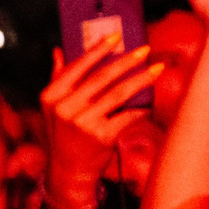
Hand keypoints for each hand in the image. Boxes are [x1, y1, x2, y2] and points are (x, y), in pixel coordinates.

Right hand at [38, 42, 156, 205]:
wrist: (67, 171)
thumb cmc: (63, 135)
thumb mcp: (52, 108)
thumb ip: (57, 78)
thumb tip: (59, 50)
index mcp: (51, 96)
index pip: (77, 66)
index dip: (98, 49)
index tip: (117, 36)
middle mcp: (65, 108)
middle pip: (102, 77)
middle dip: (127, 61)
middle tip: (145, 50)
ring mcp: (83, 122)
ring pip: (119, 93)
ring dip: (141, 79)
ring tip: (157, 70)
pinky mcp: (101, 136)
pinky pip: (128, 115)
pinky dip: (141, 108)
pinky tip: (151, 101)